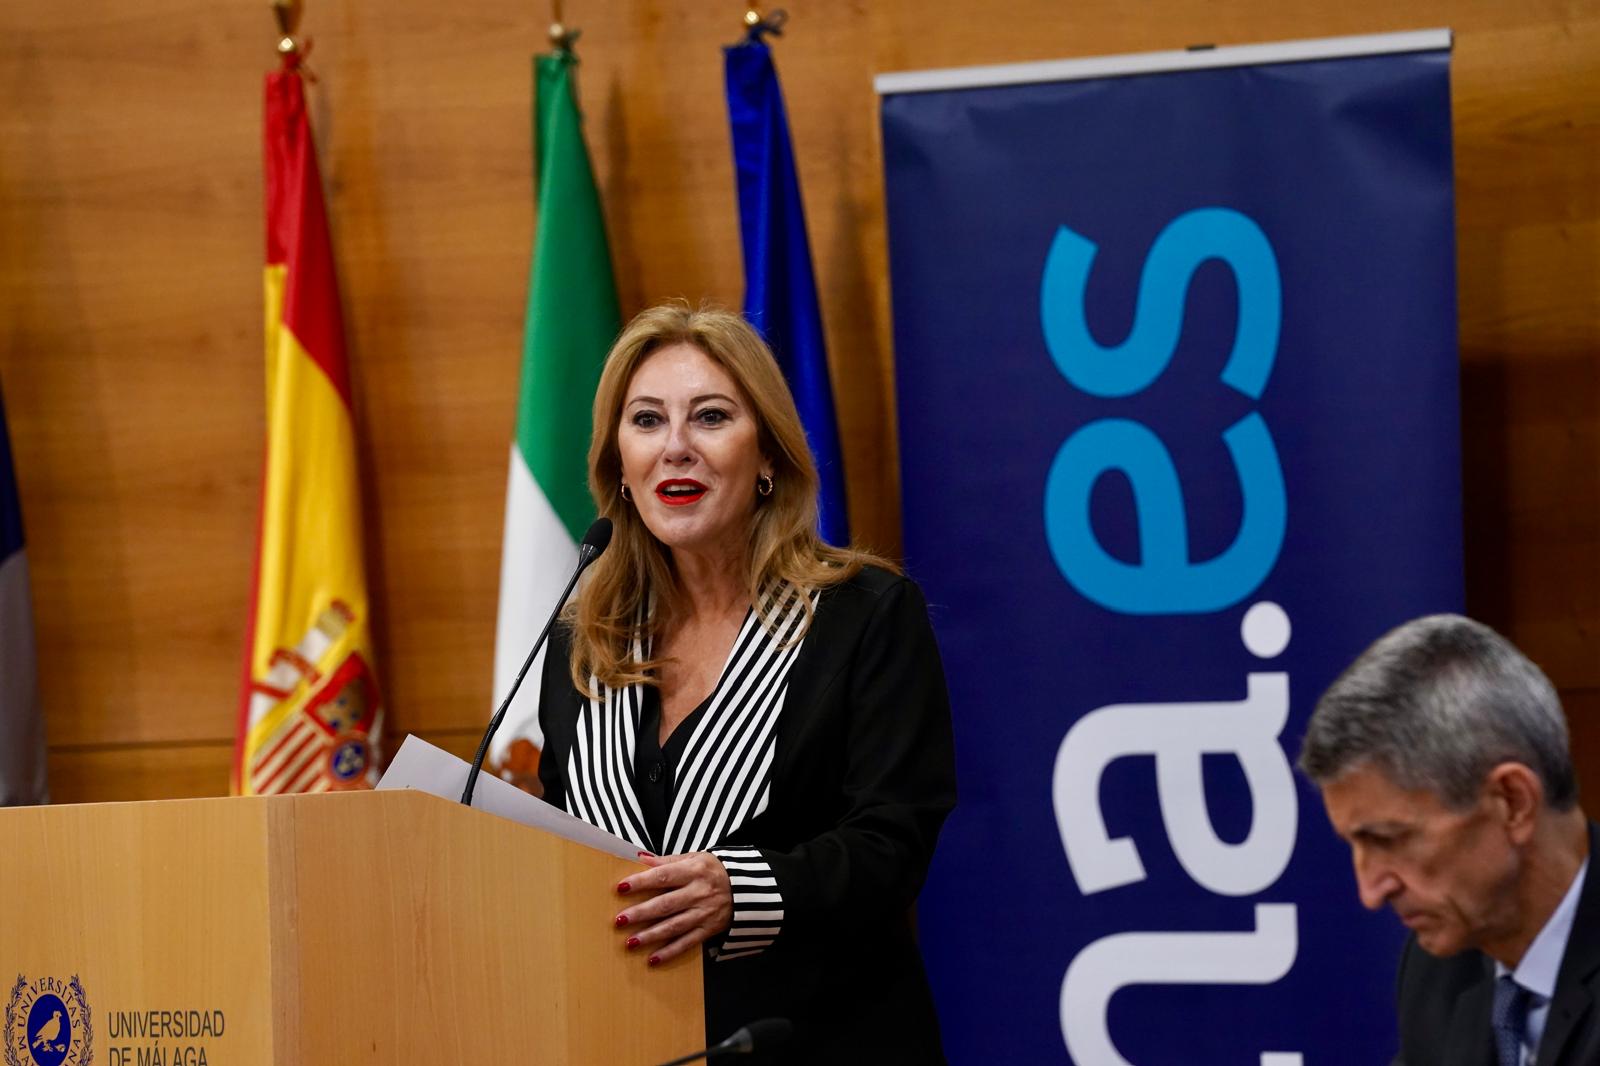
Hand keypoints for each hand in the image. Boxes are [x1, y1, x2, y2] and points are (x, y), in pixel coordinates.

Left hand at [613, 851, 732, 965]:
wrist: (746, 887)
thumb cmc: (714, 870)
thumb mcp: (694, 858)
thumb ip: (667, 860)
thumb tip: (640, 859)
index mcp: (693, 871)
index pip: (663, 876)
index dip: (642, 882)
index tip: (621, 888)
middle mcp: (698, 892)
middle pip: (666, 904)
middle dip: (641, 913)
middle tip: (619, 920)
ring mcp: (704, 913)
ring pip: (674, 926)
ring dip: (651, 935)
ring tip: (631, 942)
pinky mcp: (709, 929)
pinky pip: (687, 942)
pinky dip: (671, 952)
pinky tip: (653, 959)